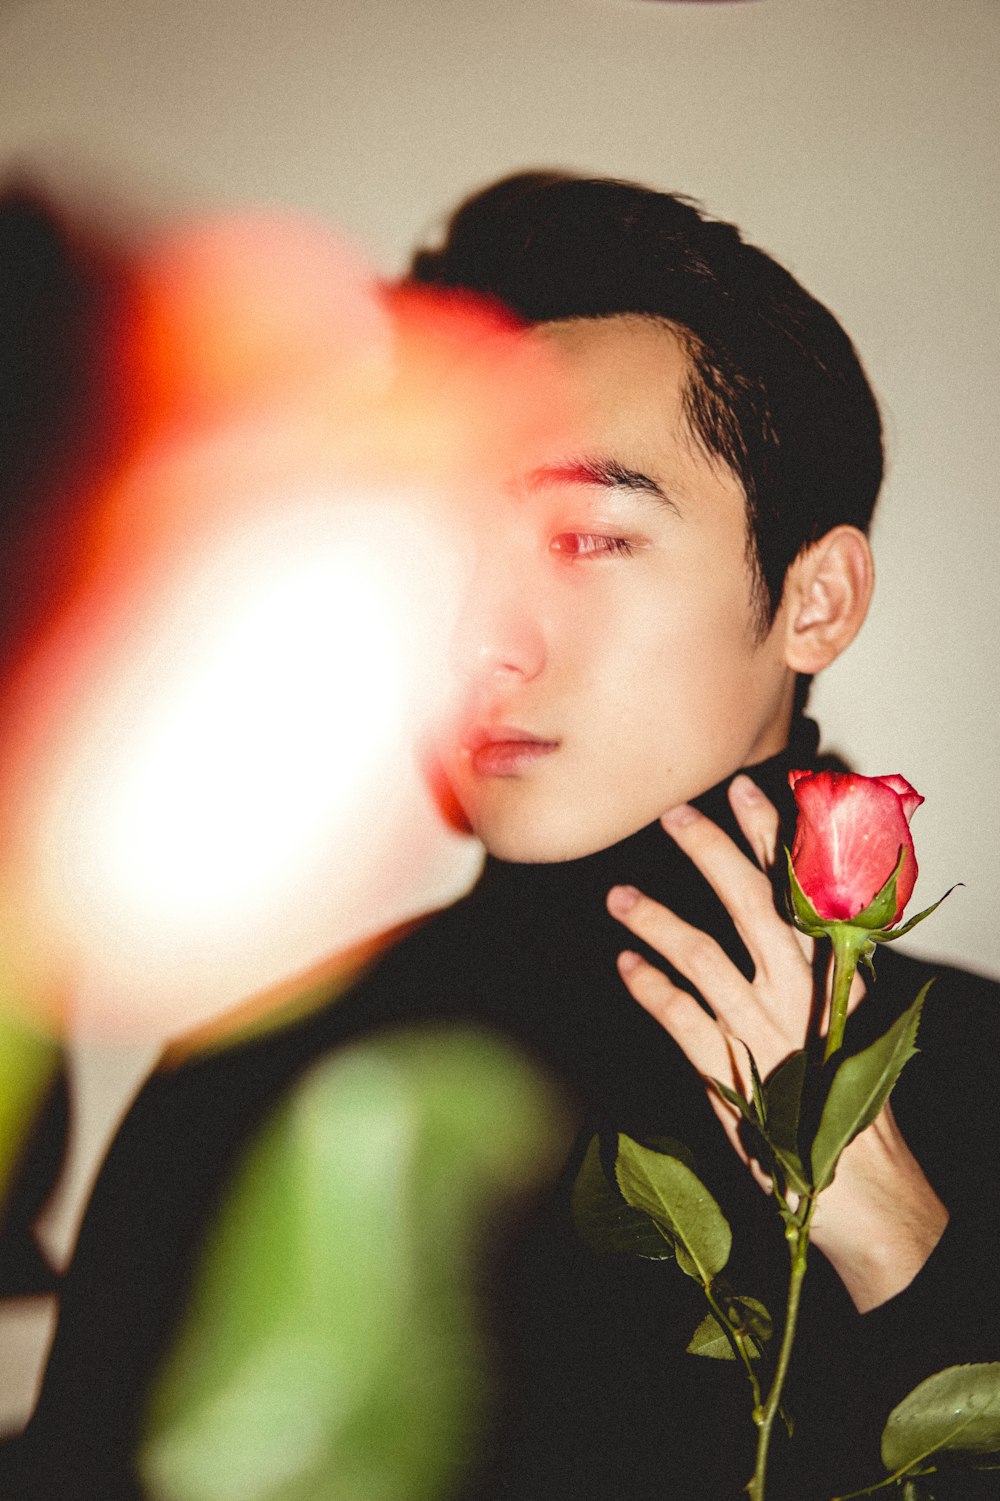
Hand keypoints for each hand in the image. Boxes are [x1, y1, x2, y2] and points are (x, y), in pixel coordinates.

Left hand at [606, 774, 947, 1311]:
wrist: (859, 1185)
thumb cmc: (844, 1094)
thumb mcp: (840, 1016)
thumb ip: (810, 962)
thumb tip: (777, 903)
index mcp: (834, 975)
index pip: (805, 892)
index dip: (775, 838)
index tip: (748, 790)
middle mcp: (803, 996)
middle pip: (754, 908)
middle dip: (714, 854)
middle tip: (675, 815)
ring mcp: (766, 1035)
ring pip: (706, 959)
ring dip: (658, 921)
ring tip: (619, 896)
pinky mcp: (733, 1077)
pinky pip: (682, 1022)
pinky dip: (650, 990)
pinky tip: (625, 966)